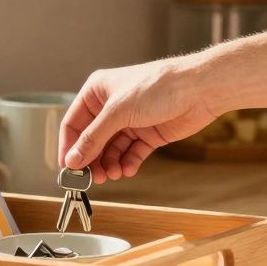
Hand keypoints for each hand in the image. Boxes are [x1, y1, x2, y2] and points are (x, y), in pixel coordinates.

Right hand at [58, 56, 216, 183]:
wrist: (199, 90)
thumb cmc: (158, 86)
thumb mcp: (118, 112)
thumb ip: (94, 138)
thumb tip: (73, 159)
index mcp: (98, 92)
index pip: (74, 123)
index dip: (69, 147)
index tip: (67, 169)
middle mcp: (112, 107)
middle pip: (92, 140)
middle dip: (91, 159)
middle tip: (92, 178)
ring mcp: (130, 121)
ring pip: (111, 149)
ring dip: (110, 164)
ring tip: (113, 174)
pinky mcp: (148, 134)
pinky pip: (131, 153)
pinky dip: (128, 163)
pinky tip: (127, 169)